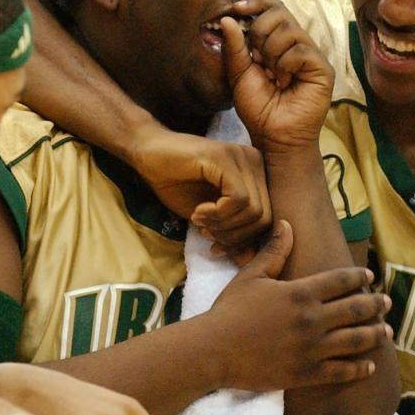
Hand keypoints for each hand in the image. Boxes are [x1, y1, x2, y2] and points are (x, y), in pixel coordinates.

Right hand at [128, 123, 270, 255]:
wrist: (147, 153)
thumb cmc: (176, 182)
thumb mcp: (208, 218)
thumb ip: (230, 235)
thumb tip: (247, 261)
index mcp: (255, 175)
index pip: (267, 220)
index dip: (242, 241)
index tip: (215, 246)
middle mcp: (255, 163)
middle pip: (264, 218)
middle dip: (233, 236)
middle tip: (205, 233)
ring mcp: (243, 157)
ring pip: (253, 211)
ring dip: (222, 225)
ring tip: (199, 220)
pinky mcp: (226, 157)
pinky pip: (238, 199)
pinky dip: (217, 213)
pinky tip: (198, 211)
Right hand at [206, 221, 392, 390]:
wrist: (214, 350)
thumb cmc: (230, 310)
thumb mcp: (251, 275)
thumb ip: (274, 251)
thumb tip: (286, 224)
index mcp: (301, 293)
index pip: (341, 280)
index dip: (358, 277)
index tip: (369, 276)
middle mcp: (312, 320)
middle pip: (356, 309)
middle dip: (376, 304)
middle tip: (388, 302)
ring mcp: (312, 349)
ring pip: (356, 340)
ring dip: (375, 334)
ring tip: (387, 331)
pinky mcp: (307, 374)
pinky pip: (342, 371)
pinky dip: (360, 368)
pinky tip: (370, 366)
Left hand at [222, 0, 334, 152]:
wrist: (273, 137)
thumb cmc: (258, 108)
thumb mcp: (238, 74)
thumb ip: (234, 47)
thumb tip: (228, 18)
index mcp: (276, 41)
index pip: (271, 6)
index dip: (256, 1)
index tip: (236, 6)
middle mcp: (296, 43)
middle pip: (279, 11)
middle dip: (259, 31)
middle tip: (255, 57)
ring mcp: (310, 54)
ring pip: (289, 29)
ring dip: (271, 51)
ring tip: (270, 75)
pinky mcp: (322, 68)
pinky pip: (301, 50)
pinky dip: (285, 65)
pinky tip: (283, 82)